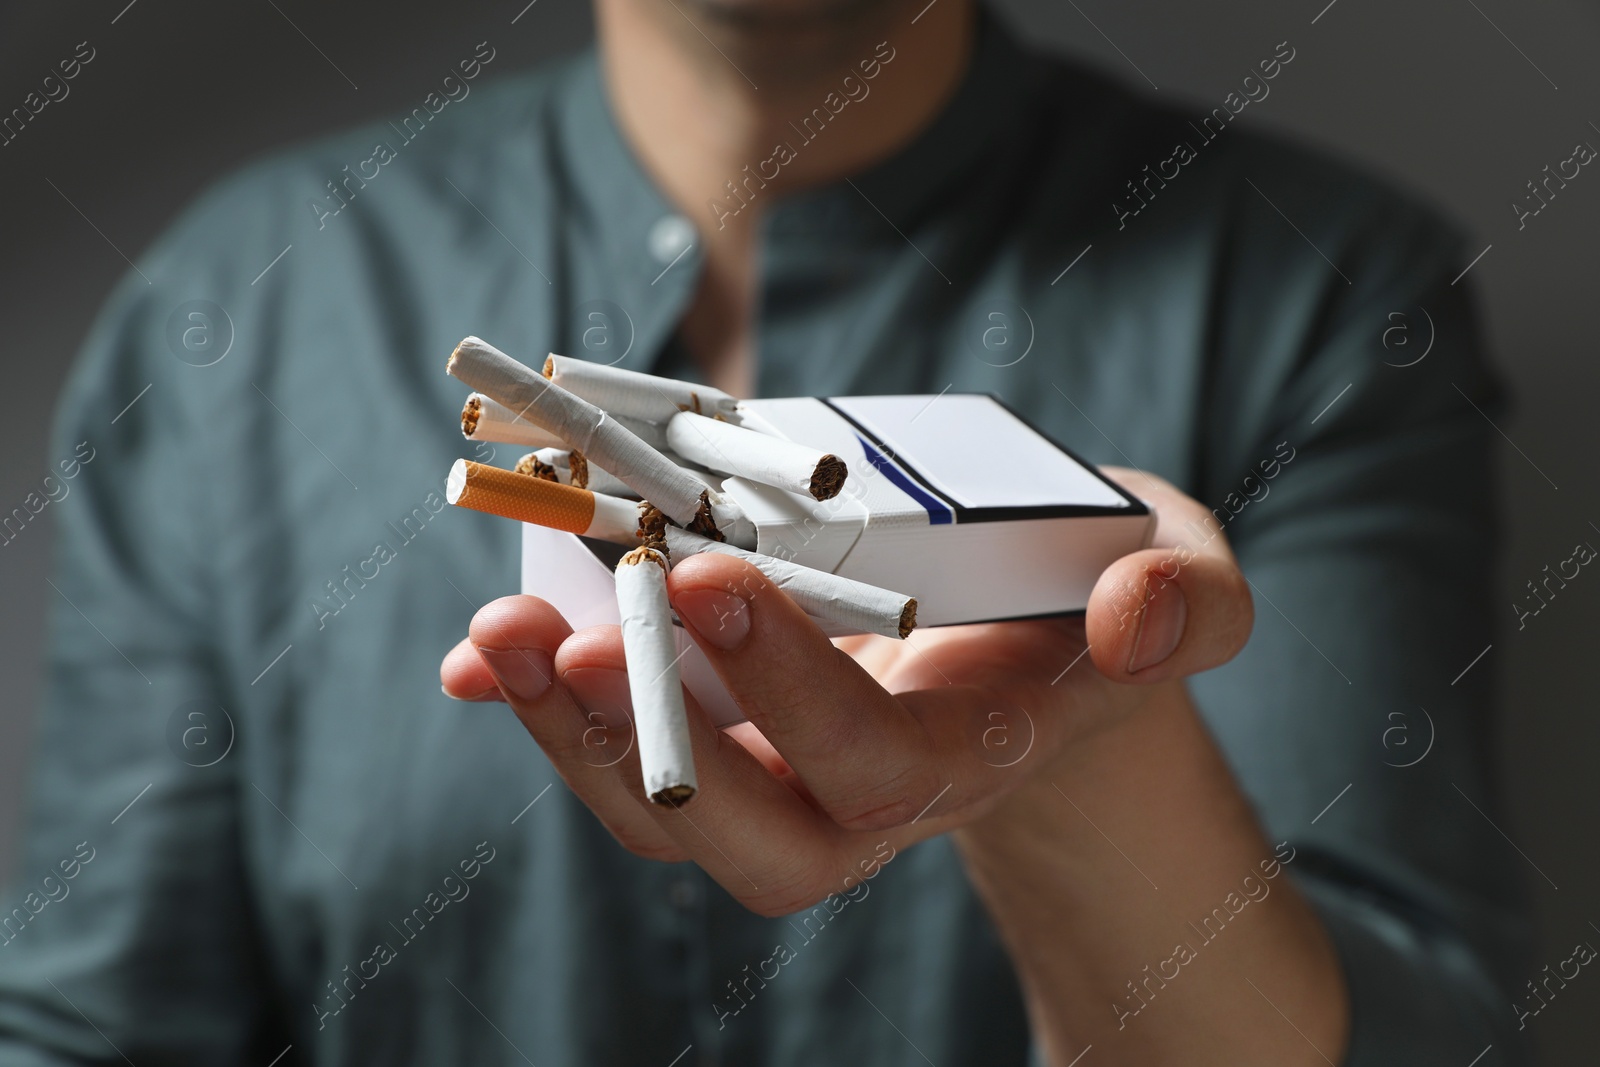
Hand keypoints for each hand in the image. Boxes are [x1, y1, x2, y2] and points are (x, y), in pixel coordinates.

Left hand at [439, 468, 1254, 915]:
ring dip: (571, 730)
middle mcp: (874, 799)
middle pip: (753, 838)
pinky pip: (634, 751)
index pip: (876, 761)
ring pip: (670, 811)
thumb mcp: (1184, 573)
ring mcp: (792, 781)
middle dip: (645, 748)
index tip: (706, 575)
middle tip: (556, 638)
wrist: (1038, 640)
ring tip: (498, 632)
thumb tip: (1135, 619)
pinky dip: (549, 706)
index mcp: (978, 754)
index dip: (788, 686)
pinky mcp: (732, 740)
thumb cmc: (1098, 591)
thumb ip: (1192, 603)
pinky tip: (483, 655)